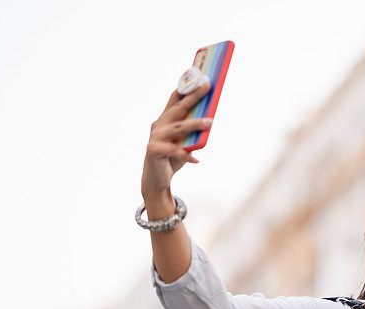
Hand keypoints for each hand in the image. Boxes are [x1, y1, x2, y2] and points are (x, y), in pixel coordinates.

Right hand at [141, 79, 212, 199]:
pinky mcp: (154, 150)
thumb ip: (192, 131)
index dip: (185, 85)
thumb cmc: (172, 158)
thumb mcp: (184, 142)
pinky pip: (174, 151)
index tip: (197, 73)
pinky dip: (186, 155)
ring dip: (195, 124)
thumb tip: (210, 119)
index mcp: (165, 119)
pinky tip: (196, 159)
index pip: (175, 98)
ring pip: (178, 128)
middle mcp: (158, 124)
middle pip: (178, 108)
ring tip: (210, 122)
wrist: (157, 179)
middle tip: (207, 86)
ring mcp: (155, 137)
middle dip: (193, 95)